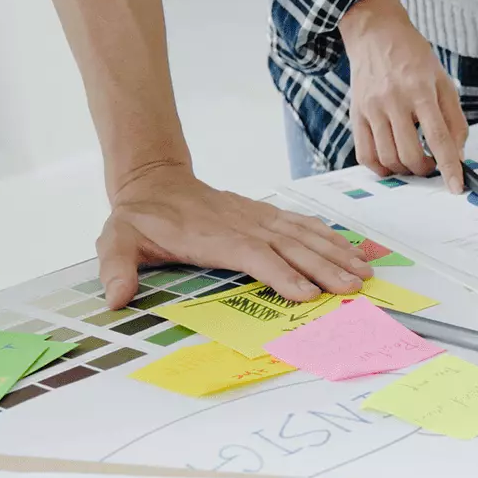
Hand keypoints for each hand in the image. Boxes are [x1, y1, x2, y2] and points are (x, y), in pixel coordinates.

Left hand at [98, 161, 373, 307]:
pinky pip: (301, 224)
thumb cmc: (139, 218)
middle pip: (289, 246)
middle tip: (352, 288)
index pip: (253, 254)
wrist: (154, 181)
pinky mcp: (264, 214)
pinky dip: (327, 236)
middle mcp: (241, 224)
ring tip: (362, 272)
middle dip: (324, 267)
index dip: (281, 273)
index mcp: (211, 236)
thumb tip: (116, 296)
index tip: (307, 293)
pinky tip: (348, 248)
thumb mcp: (117, 239)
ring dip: (334, 253)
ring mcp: (256, 217)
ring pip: (302, 234)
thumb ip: (117, 267)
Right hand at [338, 0, 467, 191]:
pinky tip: (392, 163)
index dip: (449, 167)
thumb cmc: (414, 58)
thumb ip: (454, 120)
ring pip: (387, 158)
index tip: (456, 187)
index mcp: (421, 90)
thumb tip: (456, 157)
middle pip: (410, 153)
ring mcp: (371, 108)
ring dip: (404, 170)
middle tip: (431, 164)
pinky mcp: (355, 113)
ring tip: (413, 161)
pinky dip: (380, 168)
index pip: (439, 137)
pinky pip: (364, 154)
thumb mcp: (443, 82)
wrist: (376, 34)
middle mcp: (394, 100)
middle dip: (425, 169)